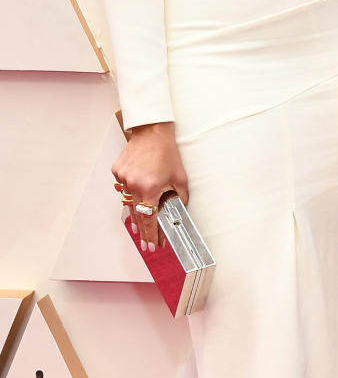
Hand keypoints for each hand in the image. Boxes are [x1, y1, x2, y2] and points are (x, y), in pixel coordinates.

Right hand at [112, 121, 188, 250]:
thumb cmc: (167, 152)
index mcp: (150, 188)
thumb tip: (178, 212)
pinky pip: (124, 188)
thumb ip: (179, 197)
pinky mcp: (117, 172)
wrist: (152, 132)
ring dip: (135, 215)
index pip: (150, 219)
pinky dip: (130, 192)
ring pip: (129, 202)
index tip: (153, 245)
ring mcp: (123, 179)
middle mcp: (134, 185)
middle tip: (146, 245)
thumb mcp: (179, 178)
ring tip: (138, 228)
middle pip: (138, 215)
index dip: (152, 235)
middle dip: (143, 232)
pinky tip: (136, 193)